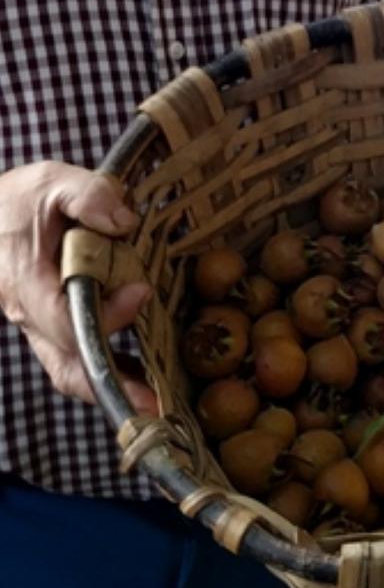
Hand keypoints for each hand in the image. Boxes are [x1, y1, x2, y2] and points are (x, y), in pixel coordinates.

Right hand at [0, 162, 153, 412]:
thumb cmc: (20, 199)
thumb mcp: (52, 182)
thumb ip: (88, 195)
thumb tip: (123, 220)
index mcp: (27, 283)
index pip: (64, 318)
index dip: (105, 315)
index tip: (142, 291)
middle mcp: (31, 316)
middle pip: (68, 365)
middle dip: (111, 384)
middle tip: (156, 402)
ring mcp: (41, 327)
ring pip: (72, 371)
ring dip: (114, 386)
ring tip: (159, 404)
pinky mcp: (54, 327)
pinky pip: (78, 358)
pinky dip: (110, 370)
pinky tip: (148, 376)